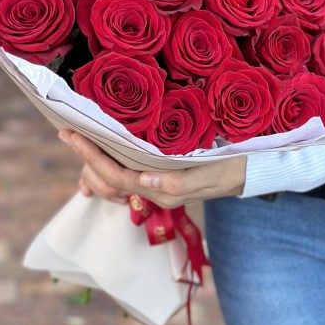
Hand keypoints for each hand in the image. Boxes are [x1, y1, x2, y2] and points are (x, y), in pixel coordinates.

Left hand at [58, 129, 246, 208]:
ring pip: (117, 178)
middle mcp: (156, 192)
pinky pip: (129, 173)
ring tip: (80, 139)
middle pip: (109, 180)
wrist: (256, 170)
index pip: (116, 176)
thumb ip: (177, 183)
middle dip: (86, 158)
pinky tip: (106, 149)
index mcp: (163, 192)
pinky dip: (112, 162)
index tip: (70, 134)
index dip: (90, 156)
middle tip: (68, 132)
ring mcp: (160, 186)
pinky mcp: (165, 176)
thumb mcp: (211, 173)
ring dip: (96, 161)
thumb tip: (143, 181)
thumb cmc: (236, 168)